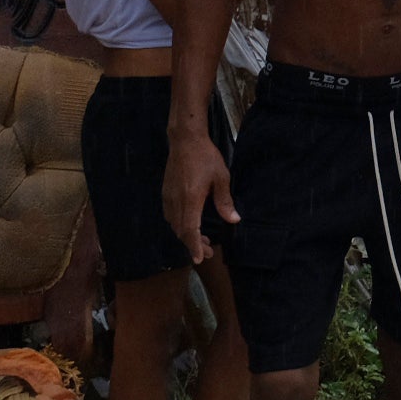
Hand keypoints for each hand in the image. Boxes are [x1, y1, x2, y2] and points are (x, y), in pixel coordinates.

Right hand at [164, 132, 234, 263]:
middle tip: (208, 252)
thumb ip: (225, 201)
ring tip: (203, 241)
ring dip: (187, 235)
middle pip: (181, 231)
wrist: (185, 141)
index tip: (199, 258)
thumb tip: (234, 220)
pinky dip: (180, 225)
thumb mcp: (221, 178)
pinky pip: (170, 216)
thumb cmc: (206, 157)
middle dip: (194, 244)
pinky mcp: (166, 193)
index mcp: (190, 199)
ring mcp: (169, 197)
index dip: (194, 246)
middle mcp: (176, 201)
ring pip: (175, 225)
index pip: (190, 230)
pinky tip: (190, 224)